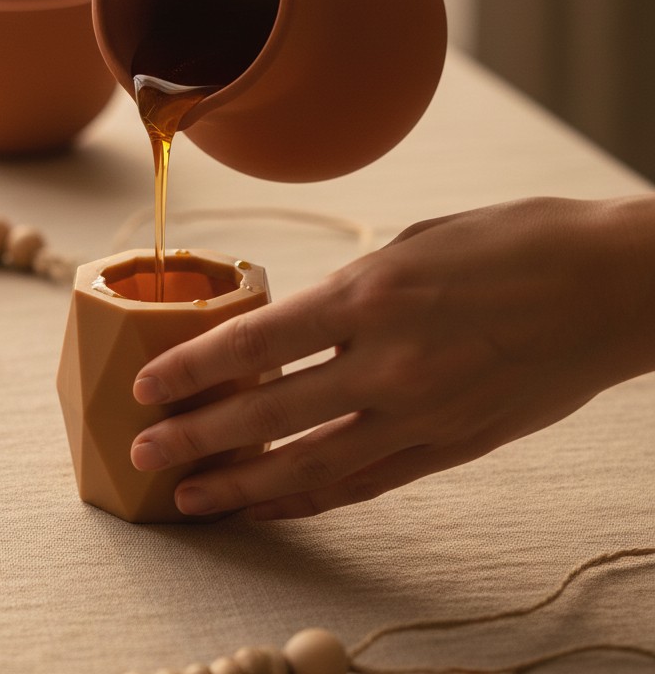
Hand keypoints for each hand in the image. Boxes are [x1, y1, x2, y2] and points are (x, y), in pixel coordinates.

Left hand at [130, 196, 654, 518]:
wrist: (610, 286)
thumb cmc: (511, 244)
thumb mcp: (411, 246)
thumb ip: (347, 295)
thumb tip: (293, 330)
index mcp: (370, 295)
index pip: (254, 343)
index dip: (191, 369)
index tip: (146, 385)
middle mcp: (388, 363)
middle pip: (268, 413)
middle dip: (195, 437)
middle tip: (142, 452)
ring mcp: (422, 414)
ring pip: (311, 466)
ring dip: (242, 486)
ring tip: (190, 498)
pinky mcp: (452, 446)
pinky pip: (367, 482)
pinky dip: (312, 498)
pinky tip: (271, 505)